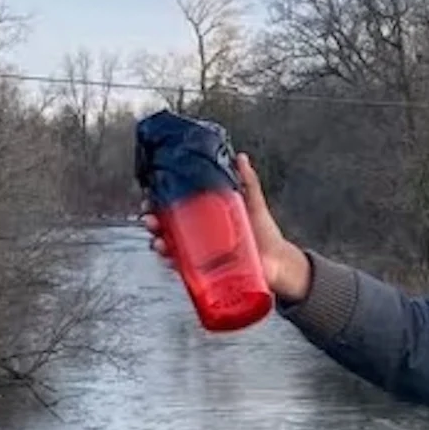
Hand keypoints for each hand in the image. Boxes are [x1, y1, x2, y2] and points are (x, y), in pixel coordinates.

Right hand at [139, 152, 312, 302]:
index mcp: (208, 216)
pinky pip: (184, 268)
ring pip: (173, 247)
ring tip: (158, 240)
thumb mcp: (254, 203)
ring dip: (160, 243)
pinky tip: (169, 259)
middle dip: (154, 221)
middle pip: (169, 226)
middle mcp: (201, 234)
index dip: (161, 201)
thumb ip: (247, 182)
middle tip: (149, 217)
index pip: (178, 207)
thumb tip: (241, 158)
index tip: (150, 195)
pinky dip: (174, 264)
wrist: (279, 263)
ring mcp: (202, 253)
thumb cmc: (265, 234)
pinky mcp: (207, 271)